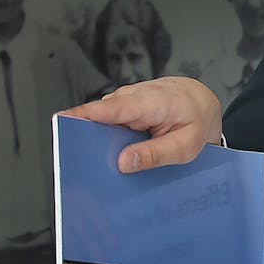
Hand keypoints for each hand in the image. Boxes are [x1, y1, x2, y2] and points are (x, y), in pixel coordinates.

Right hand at [60, 77, 221, 172]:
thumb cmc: (197, 119)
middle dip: (89, 139)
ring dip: (100, 142)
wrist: (201, 101)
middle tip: (85, 164)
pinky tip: (113, 156)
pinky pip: (110, 124)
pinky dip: (109, 138)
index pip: (112, 108)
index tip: (62, 122)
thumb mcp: (186, 145)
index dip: (85, 115)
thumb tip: (124, 162)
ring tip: (102, 166)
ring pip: (103, 122)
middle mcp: (134, 97)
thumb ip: (156, 154)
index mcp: (151, 102)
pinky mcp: (123, 107)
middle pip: (100, 118)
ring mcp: (126, 100)